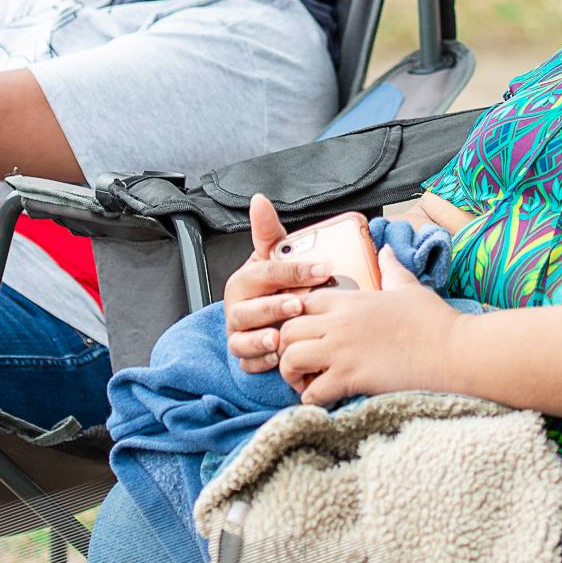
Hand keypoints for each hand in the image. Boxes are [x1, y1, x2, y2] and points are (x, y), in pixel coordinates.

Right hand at [222, 193, 328, 373]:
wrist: (267, 315)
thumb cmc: (273, 284)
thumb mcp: (272, 256)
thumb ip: (268, 231)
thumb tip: (259, 199)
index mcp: (245, 280)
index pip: (265, 272)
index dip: (293, 270)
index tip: (324, 268)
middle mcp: (238, 308)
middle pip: (248, 308)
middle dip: (272, 306)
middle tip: (298, 303)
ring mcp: (239, 334)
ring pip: (244, 338)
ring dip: (261, 339)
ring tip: (280, 337)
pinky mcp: (245, 357)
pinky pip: (249, 363)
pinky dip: (261, 362)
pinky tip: (277, 358)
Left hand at [277, 248, 460, 405]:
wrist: (455, 352)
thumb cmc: (435, 321)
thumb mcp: (409, 288)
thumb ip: (391, 269)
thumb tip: (386, 250)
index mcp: (351, 300)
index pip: (301, 301)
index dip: (297, 318)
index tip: (306, 334)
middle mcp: (341, 322)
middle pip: (287, 330)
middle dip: (286, 348)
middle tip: (301, 362)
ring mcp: (343, 350)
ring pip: (290, 358)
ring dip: (293, 374)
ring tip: (308, 382)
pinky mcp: (352, 377)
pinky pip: (313, 392)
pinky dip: (312, 399)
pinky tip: (326, 399)